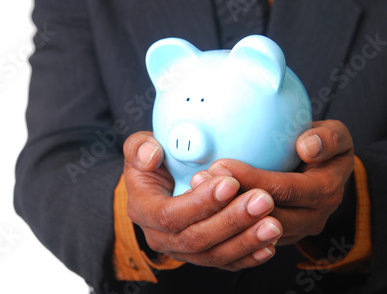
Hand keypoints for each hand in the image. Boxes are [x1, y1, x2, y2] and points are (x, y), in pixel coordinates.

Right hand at [123, 131, 282, 270]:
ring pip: (214, 255)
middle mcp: (160, 237)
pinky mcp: (203, 255)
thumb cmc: (152, 163)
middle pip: (196, 239)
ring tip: (272, 224)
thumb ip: (138, 148)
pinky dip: (249, 256)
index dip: (200, 203)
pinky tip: (269, 245)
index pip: (169, 215)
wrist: (160, 184)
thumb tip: (151, 156)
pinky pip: (226, 263)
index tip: (230, 183)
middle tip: (262, 200)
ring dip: (245, 241)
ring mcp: (182, 251)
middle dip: (231, 221)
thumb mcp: (138, 148)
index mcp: (143, 210)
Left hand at [204, 120, 353, 245]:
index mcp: (325, 191)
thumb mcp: (337, 137)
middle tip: (200, 179)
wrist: (329, 176)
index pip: (285, 189)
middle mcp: (312, 217)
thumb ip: (328, 138)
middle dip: (230, 200)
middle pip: (265, 213)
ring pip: (254, 230)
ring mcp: (294, 231)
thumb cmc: (328, 150)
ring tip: (196, 190)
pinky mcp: (277, 237)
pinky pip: (250, 236)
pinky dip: (227, 222)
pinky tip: (202, 206)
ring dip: (224, 212)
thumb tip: (307, 146)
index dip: (252, 179)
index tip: (222, 164)